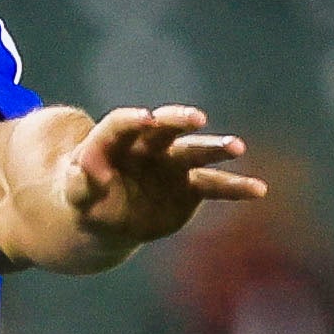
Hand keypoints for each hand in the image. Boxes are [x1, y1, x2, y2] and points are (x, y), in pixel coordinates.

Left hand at [58, 105, 266, 248]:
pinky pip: (215, 186)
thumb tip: (88, 172)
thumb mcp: (75, 192)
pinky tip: (259, 190)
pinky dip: (236, 188)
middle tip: (196, 118)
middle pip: (165, 127)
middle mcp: (150, 145)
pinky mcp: (190, 188)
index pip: (122, 124)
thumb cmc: (86, 197)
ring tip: (237, 148)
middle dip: (180, 120)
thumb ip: (80, 182)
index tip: (147, 117)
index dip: (133, 120)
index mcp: (117, 141)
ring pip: (196, 152)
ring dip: (216, 148)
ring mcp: (173, 165)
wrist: (107, 216)